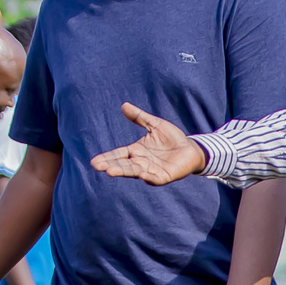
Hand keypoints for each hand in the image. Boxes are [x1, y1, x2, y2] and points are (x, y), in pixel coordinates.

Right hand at [90, 103, 207, 183]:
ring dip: (124, 172)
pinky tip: (142, 175)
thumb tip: (124, 105)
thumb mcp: (155, 125)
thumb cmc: (172, 138)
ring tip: (111, 172)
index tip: (94, 162)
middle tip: (98, 167)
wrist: (191, 149)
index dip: (107, 158)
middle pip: (124, 165)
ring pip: (135, 172)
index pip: (118, 155)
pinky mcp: (165, 176)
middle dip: (112, 166)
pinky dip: (149, 177)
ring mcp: (152, 171)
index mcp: (136, 151)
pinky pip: (155, 179)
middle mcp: (141, 163)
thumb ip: (140, 117)